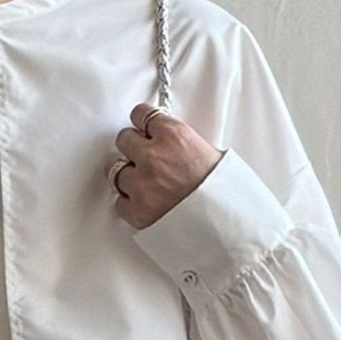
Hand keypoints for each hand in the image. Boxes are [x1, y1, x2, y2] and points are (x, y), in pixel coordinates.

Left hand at [107, 101, 223, 230]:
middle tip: (143, 158)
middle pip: (123, 139)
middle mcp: (153, 157)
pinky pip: (120, 202)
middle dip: (132, 147)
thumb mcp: (208, 152)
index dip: (142, 123)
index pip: (140, 114)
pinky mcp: (136, 211)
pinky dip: (128, 204)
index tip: (143, 128)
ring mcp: (141, 185)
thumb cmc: (223, 192)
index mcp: (173, 135)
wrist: (226, 225)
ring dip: (126, 175)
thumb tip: (163, 140)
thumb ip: (178, 142)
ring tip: (143, 183)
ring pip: (115, 171)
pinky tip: (144, 204)